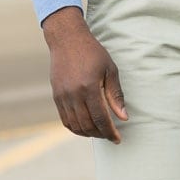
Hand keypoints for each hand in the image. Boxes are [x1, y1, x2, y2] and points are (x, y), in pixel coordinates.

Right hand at [41, 7, 128, 140]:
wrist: (67, 40)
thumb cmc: (93, 53)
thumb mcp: (110, 69)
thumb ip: (116, 95)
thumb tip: (123, 117)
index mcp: (89, 87)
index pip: (100, 118)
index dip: (110, 132)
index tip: (118, 139)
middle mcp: (74, 94)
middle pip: (87, 125)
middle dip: (100, 134)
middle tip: (110, 135)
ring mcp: (63, 96)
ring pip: (75, 125)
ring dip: (88, 133)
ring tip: (99, 132)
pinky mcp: (56, 96)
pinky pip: (65, 120)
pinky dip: (76, 128)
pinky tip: (85, 127)